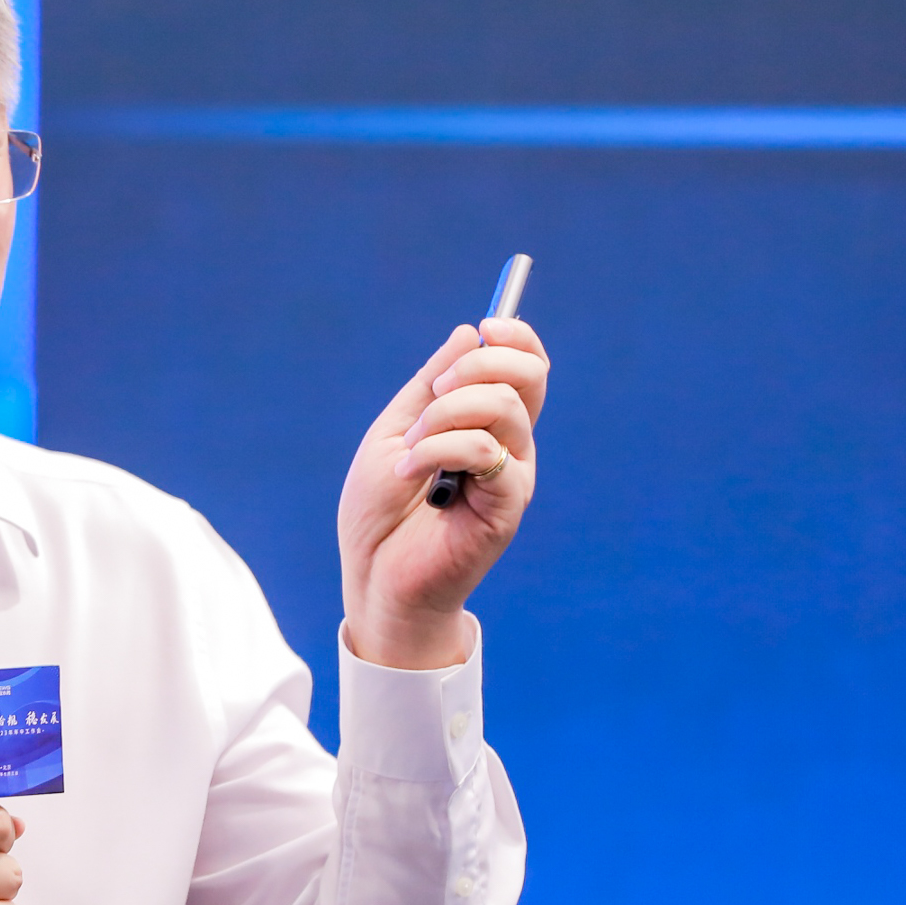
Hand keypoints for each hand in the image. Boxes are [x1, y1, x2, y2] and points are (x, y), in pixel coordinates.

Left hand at [337, 316, 549, 669]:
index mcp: (484, 424)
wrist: (374, 578)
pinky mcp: (507, 504)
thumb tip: (469, 332)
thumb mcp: (394, 434)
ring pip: (504, 407)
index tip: (486, 326)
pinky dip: (439, 448)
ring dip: (445, 413)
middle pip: (530, 376)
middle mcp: (507, 445)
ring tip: (410, 450)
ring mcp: (511, 474)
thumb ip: (429, 388)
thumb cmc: (380, 514)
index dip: (515, 337)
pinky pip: (486, 450)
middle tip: (436, 389)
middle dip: (481, 364)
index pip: (524, 366)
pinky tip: (411, 473)